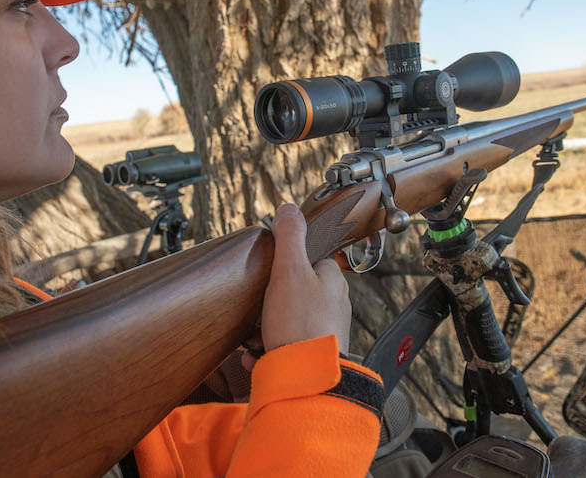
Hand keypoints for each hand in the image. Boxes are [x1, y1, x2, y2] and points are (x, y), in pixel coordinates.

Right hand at [256, 203, 351, 356]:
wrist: (306, 377)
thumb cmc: (300, 322)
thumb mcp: (290, 270)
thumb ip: (289, 237)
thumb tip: (289, 208)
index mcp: (332, 280)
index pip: (310, 259)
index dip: (286, 263)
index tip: (269, 271)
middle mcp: (333, 305)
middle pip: (295, 292)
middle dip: (269, 301)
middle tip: (255, 308)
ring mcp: (325, 331)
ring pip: (288, 320)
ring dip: (264, 327)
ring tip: (251, 335)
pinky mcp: (313, 354)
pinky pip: (286, 345)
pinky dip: (267, 348)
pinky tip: (255, 354)